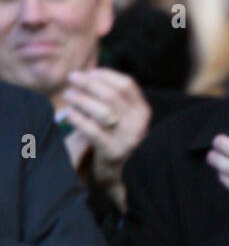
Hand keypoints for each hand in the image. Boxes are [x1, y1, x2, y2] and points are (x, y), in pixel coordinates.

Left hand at [61, 68, 151, 206]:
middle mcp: (139, 124)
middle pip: (112, 95)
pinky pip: (94, 131)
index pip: (127, 84)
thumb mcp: (121, 116)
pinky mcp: (114, 152)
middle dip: (88, 83)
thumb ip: (113, 97)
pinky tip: (69, 113)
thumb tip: (87, 75)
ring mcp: (128, 139)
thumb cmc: (114, 137)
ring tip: (68, 95)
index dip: (106, 75)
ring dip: (81, 99)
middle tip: (71, 79)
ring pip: (103, 110)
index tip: (89, 73)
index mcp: (143, 111)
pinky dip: (78, 120)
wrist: (119, 173)